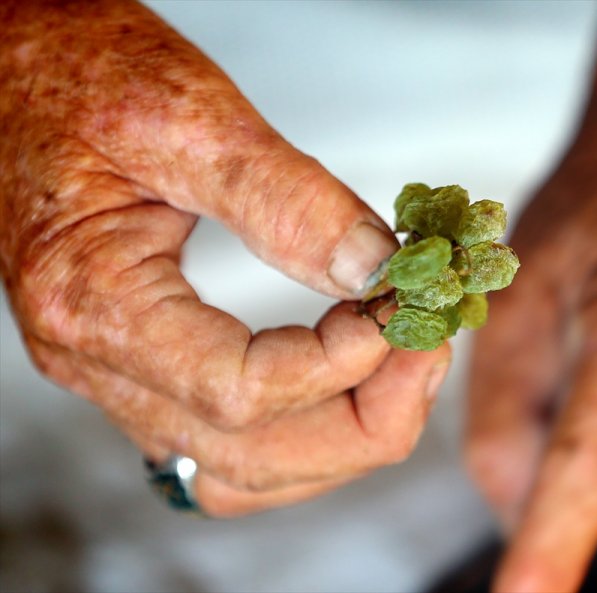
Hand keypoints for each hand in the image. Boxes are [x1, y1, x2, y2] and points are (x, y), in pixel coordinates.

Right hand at [1, 1, 449, 516]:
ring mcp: (119, 373)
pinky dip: (304, 429)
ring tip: (404, 361)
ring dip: (341, 435)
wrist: (15, 67)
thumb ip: (286, 198)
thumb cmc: (77, 73)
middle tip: (431, 342)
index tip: (405, 303)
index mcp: (92, 305)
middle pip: (253, 458)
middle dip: (367, 416)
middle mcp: (97, 363)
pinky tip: (350, 378)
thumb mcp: (186, 115)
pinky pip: (230, 444)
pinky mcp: (145, 362)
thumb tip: (374, 268)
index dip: (342, 361)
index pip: (239, 393)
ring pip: (245, 472)